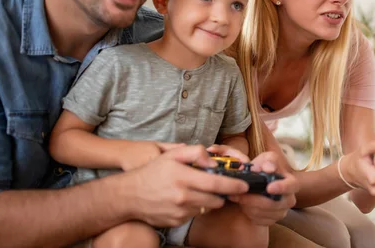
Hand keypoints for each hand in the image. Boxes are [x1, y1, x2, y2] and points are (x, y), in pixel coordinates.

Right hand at [124, 144, 248, 227]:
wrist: (129, 196)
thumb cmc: (152, 172)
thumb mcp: (172, 155)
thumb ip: (195, 152)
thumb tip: (212, 161)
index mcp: (184, 178)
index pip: (216, 183)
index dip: (234, 185)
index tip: (245, 185)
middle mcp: (183, 197)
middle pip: (216, 199)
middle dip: (222, 193)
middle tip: (220, 186)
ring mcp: (180, 212)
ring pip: (207, 208)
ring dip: (208, 200)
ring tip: (197, 190)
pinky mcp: (177, 222)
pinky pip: (195, 215)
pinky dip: (195, 208)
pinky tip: (184, 199)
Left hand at [227, 151, 297, 225]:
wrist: (257, 182)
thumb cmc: (264, 168)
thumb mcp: (266, 159)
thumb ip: (267, 161)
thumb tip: (268, 168)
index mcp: (291, 183)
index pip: (291, 186)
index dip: (281, 188)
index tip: (269, 188)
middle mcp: (289, 199)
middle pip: (275, 204)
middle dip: (256, 199)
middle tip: (241, 193)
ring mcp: (281, 212)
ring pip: (265, 213)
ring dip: (249, 206)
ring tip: (237, 197)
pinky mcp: (271, 220)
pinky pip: (259, 220)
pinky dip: (248, 213)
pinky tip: (242, 204)